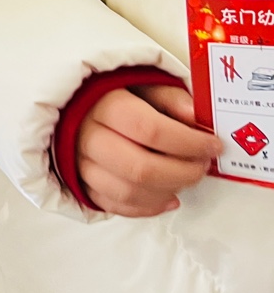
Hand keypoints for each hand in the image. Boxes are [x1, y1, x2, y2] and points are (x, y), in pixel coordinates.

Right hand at [75, 85, 221, 216]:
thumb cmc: (115, 94)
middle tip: (203, 165)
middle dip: (183, 173)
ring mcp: (80, 163)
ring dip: (168, 191)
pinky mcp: (81, 183)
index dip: (188, 142)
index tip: (213, 145)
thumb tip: (195, 114)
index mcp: (103, 105)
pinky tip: (168, 196)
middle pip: (140, 168)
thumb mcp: (144, 84)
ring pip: (128, 192)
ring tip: (186, 178)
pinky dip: (148, 207)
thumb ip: (170, 97)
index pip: (150, 130)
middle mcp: (86, 136)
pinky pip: (115, 206)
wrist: (79, 107)